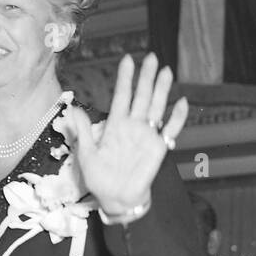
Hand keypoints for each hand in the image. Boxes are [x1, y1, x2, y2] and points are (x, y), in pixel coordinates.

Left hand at [57, 52, 187, 217]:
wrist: (115, 199)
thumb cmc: (99, 178)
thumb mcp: (86, 154)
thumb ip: (83, 131)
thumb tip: (73, 110)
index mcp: (115, 125)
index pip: (121, 96)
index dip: (125, 78)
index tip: (127, 59)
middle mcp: (132, 126)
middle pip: (141, 96)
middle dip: (146, 77)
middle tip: (151, 57)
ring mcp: (147, 135)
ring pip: (156, 107)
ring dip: (161, 90)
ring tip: (166, 71)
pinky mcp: (159, 148)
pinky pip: (170, 129)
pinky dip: (177, 117)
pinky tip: (182, 102)